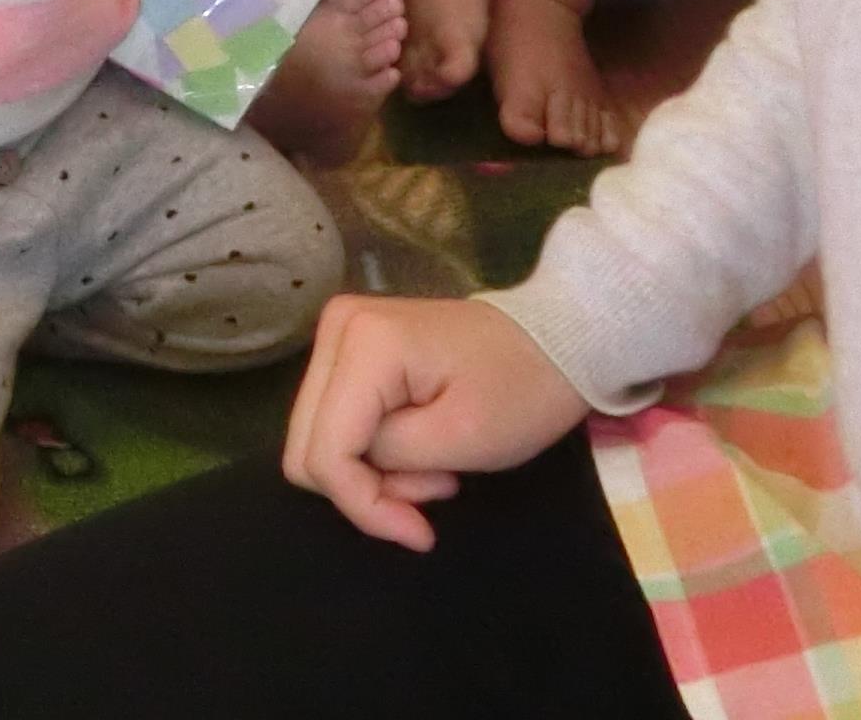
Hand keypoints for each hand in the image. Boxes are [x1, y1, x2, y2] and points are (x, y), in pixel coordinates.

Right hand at [281, 296, 586, 551]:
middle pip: (306, 444)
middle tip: (430, 494)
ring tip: (433, 469)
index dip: (363, 505)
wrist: (553, 341)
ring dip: (370, 471)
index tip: (420, 532)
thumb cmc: (521, 390)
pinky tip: (417, 449)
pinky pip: (334, 420)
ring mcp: (338, 333)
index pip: (324, 450)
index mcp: (363, 344)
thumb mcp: (462, 439)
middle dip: (365, 487)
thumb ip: (389, 463)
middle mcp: (336, 328)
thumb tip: (351, 479)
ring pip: (316, 436)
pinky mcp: (349, 347)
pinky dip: (371, 451)